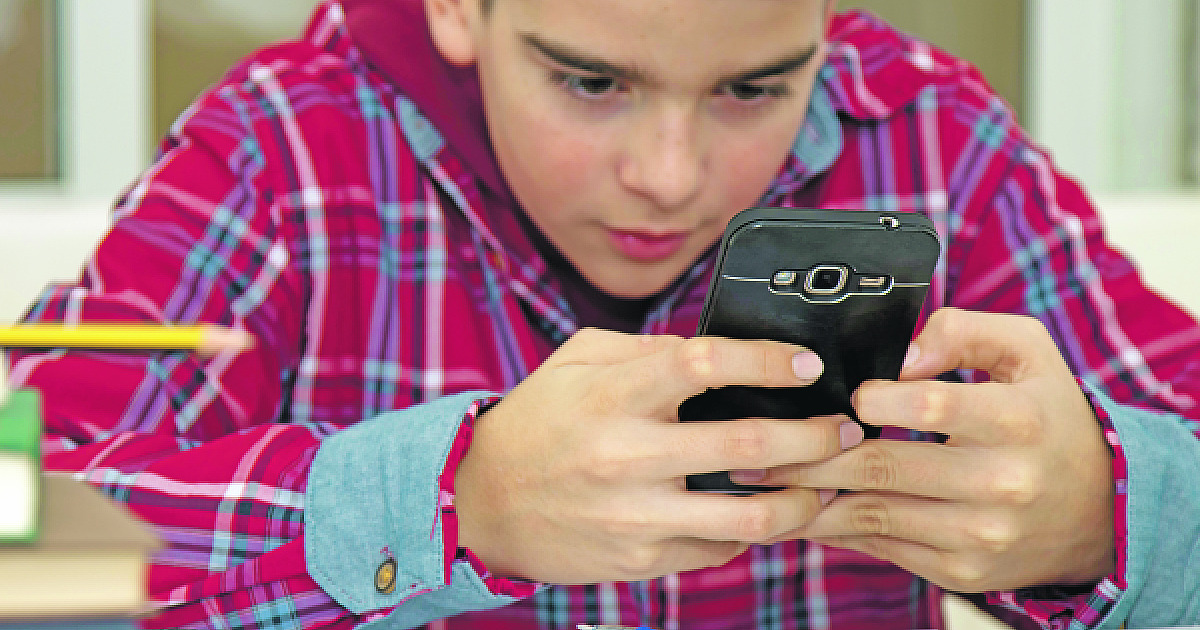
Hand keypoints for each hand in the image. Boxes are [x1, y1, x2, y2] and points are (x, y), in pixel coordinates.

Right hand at [453, 328, 861, 583]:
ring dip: (803, 498)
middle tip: (845, 429)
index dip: (767, 360)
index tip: (808, 364)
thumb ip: (647, 349)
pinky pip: (718, 549)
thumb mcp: (578, 361)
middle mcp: (627, 454)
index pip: (705, 363)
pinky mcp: (639, 559)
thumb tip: (721, 354)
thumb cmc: (537, 421)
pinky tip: (765, 512)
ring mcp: (635, 514)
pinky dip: (752, 531)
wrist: (481, 502)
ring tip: (825, 485)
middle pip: (748, 441)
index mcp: (614, 394)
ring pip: (749, 514)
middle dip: (815, 435)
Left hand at [750, 308, 1116, 591]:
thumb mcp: (1027, 353)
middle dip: (809, 456)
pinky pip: (883, 547)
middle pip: (883, 467)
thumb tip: (901, 350)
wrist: (1102, 512)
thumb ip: (963, 331)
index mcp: (1017, 421)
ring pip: (872, 514)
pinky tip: (803, 510)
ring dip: (808, 499)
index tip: (847, 394)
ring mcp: (980, 534)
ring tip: (762, 482)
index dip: (878, 398)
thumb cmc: (1048, 417)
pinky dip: (836, 529)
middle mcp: (1001, 483)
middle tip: (758, 446)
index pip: (934, 406)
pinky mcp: (961, 571)